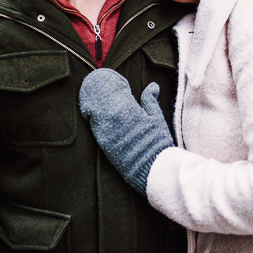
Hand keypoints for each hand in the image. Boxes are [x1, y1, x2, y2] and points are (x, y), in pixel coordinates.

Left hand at [79, 68, 173, 194]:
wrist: (151, 168)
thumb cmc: (157, 142)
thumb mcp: (156, 118)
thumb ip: (150, 100)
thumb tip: (152, 86)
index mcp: (127, 109)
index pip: (113, 91)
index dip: (112, 86)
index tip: (115, 83)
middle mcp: (113, 119)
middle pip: (100, 101)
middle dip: (101, 95)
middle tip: (103, 91)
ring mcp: (106, 132)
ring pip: (95, 114)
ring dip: (96, 108)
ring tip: (100, 104)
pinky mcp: (103, 145)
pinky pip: (95, 128)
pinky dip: (96, 121)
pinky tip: (99, 119)